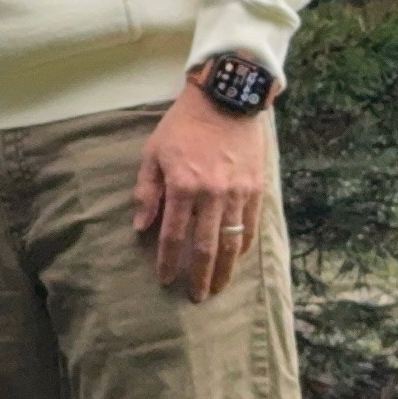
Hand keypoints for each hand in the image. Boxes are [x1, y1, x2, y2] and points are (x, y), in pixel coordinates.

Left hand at [134, 80, 268, 300]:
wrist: (226, 101)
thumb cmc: (183, 127)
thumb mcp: (153, 153)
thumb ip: (147, 191)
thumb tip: (141, 226)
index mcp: (182, 186)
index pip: (173, 235)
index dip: (168, 261)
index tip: (164, 279)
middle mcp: (212, 195)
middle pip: (206, 247)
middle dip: (199, 276)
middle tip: (195, 297)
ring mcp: (238, 194)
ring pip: (232, 243)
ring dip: (225, 270)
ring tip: (218, 288)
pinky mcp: (256, 190)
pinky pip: (251, 226)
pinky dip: (243, 247)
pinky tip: (236, 260)